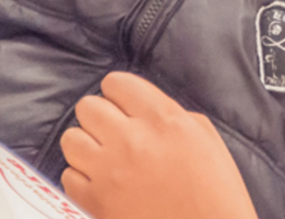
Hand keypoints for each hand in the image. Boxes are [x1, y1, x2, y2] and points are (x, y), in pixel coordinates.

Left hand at [60, 72, 257, 218]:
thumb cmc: (216, 192)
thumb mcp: (204, 138)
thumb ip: (169, 113)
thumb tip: (141, 106)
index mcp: (163, 119)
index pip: (116, 83)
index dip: (120, 95)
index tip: (125, 108)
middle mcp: (132, 140)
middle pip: (88, 106)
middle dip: (100, 117)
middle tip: (114, 134)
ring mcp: (110, 172)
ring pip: (71, 138)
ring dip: (86, 146)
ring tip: (103, 158)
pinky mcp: (96, 202)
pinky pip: (68, 176)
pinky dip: (81, 179)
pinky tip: (101, 184)